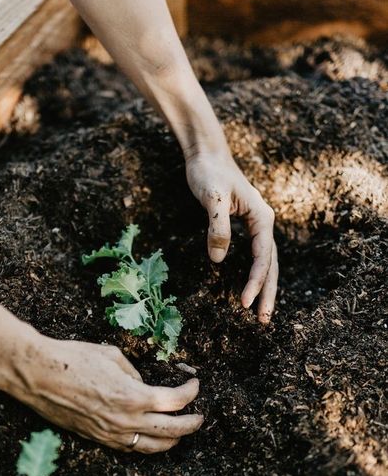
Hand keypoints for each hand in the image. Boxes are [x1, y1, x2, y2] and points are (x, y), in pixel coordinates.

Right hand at [2, 336, 201, 453]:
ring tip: (181, 432)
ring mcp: (112, 434)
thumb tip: (144, 385)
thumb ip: (135, 374)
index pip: (176, 400)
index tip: (194, 382)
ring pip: (153, 447)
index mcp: (133, 396)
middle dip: (192, 423)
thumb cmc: (73, 359)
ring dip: (173, 440)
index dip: (191, 390)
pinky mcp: (98, 440)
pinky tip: (151, 437)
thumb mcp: (112, 356)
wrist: (38, 375)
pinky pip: (131, 449)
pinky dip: (147, 445)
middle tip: (200, 415)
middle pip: (172, 430)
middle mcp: (126, 421)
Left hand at [186, 150, 277, 322]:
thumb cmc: (208, 172)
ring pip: (265, 262)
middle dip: (267, 292)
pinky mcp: (245, 226)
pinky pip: (254, 255)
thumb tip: (218, 261)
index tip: (245, 303)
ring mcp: (256, 225)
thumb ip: (217, 228)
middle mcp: (263, 222)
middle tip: (263, 321)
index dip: (255, 281)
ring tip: (260, 313)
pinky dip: (254, 274)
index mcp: (261, 217)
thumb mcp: (211, 198)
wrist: (207, 154)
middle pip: (270, 264)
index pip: (262, 257)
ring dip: (264, 286)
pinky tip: (249, 289)